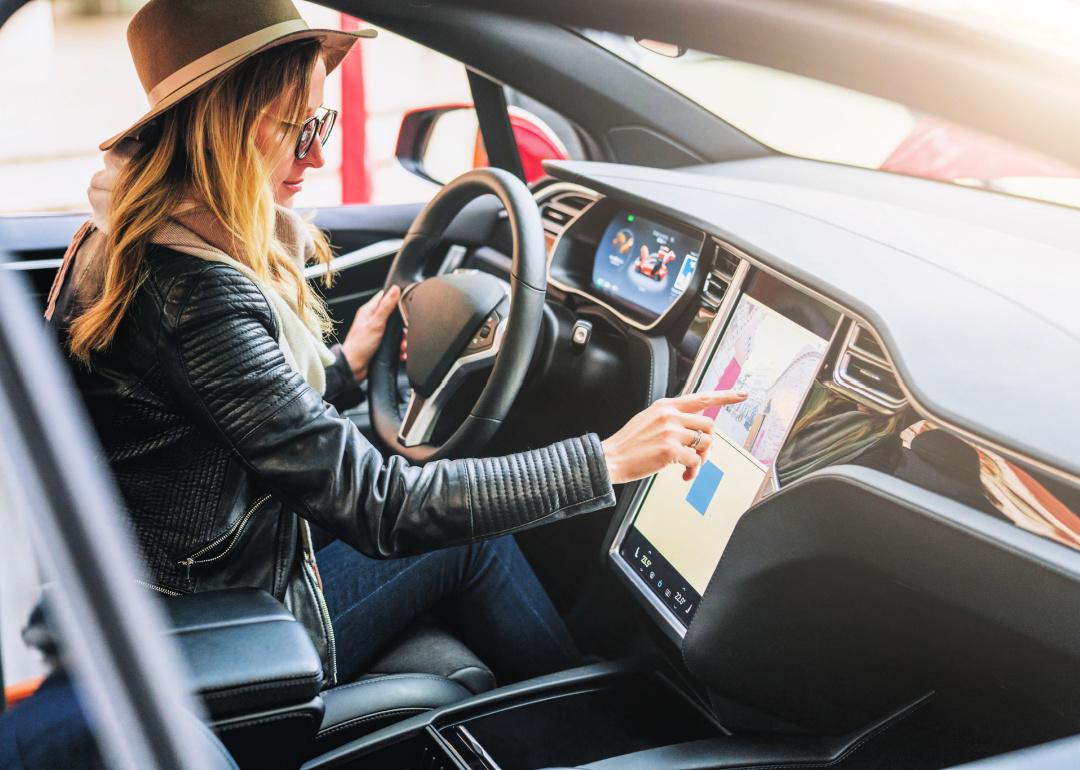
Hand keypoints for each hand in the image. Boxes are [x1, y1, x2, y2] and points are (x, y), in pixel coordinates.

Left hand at [340, 285, 400, 381]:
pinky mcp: (381, 342)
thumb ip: (386, 306)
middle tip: (405, 332)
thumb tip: (395, 289)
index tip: (406, 303)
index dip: (397, 297)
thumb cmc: (359, 346)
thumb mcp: (375, 324)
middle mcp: (373, 319)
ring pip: (397, 330)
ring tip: (403, 346)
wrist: (353, 367)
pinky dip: (399, 347)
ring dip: (403, 339)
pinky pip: (395, 341)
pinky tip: (401, 353)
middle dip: (403, 325)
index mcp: (369, 311)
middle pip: (394, 314)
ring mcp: (377, 331)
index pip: (385, 296)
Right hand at [601, 390, 747, 483]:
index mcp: (666, 405)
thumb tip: (693, 426)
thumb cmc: (629, 444)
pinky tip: (683, 476)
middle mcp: (670, 415)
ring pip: (706, 443)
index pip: (702, 398)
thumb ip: (671, 418)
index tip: (742, 395)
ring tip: (689, 467)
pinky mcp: (670, 450)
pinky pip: (695, 461)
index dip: (725, 396)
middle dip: (708, 444)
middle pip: (709, 426)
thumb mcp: (648, 419)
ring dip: (702, 459)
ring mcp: (671, 432)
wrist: (611, 458)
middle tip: (698, 456)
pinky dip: (693, 472)